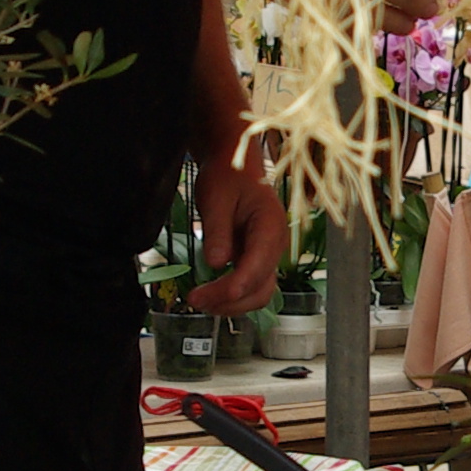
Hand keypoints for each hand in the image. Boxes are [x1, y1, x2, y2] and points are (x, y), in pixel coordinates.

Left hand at [188, 160, 287, 315]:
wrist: (234, 166)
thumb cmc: (227, 175)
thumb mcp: (216, 198)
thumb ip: (218, 231)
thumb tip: (216, 263)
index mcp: (271, 226)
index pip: (258, 267)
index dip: (234, 287)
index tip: (207, 297)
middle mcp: (275, 245)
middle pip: (261, 288)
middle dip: (230, 301)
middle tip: (195, 300)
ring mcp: (267, 254)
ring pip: (258, 292)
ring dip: (231, 304)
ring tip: (200, 302)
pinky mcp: (255, 259)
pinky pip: (250, 286)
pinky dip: (232, 297)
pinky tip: (210, 296)